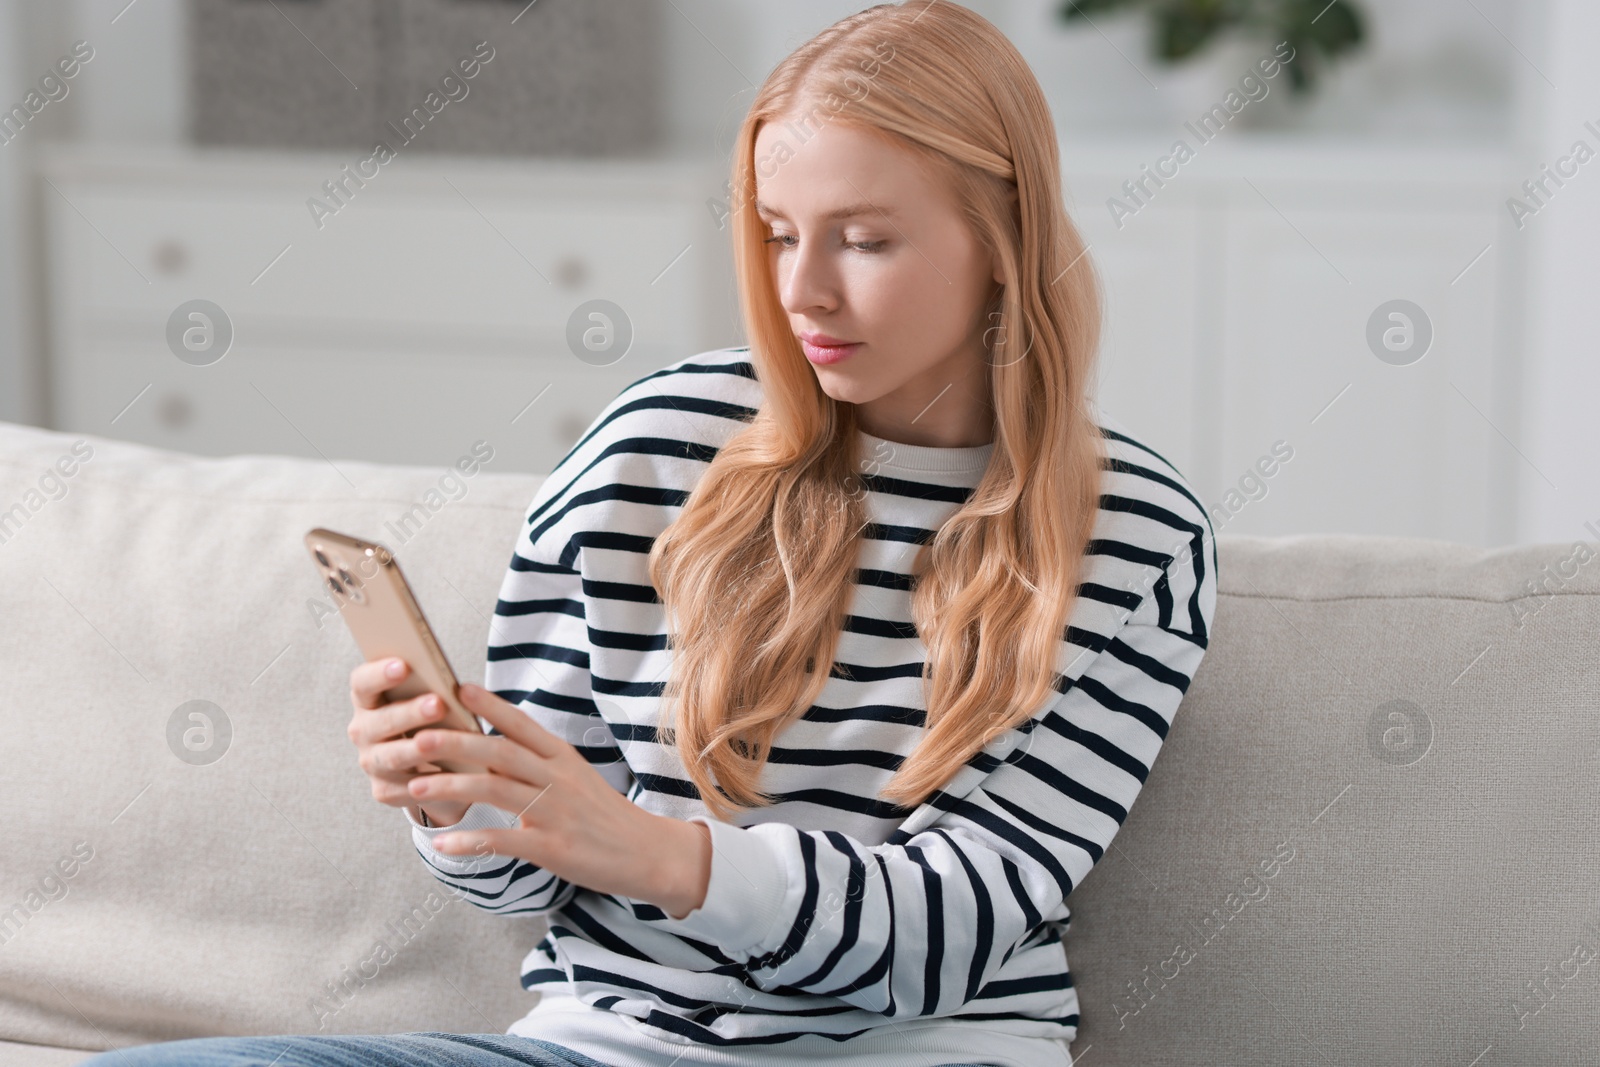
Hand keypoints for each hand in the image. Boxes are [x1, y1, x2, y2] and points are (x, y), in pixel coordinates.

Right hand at [347, 657, 469, 826]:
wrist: (430, 762)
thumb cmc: (431, 717)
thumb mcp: (428, 698)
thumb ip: (430, 688)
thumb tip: (455, 684)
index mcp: (367, 700)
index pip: (362, 683)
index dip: (379, 673)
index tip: (403, 665)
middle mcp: (363, 730)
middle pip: (382, 720)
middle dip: (411, 712)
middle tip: (438, 704)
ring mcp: (371, 762)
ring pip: (393, 756)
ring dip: (419, 749)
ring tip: (444, 741)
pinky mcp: (384, 790)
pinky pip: (405, 789)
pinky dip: (428, 783)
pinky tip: (449, 777)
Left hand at [405, 683, 711, 918]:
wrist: (648, 853)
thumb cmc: (604, 816)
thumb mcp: (576, 778)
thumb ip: (538, 764)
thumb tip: (494, 747)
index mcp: (563, 758)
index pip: (522, 724)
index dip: (490, 705)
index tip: (457, 688)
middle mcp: (558, 778)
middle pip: (501, 753)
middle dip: (457, 742)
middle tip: (418, 735)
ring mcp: (556, 813)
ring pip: (496, 792)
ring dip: (453, 787)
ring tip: (416, 784)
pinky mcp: (553, 848)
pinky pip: (504, 841)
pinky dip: (470, 842)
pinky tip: (442, 845)